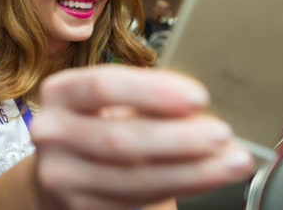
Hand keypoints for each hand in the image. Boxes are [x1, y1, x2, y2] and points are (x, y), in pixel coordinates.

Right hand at [30, 64, 253, 209]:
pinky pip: (136, 201)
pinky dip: (181, 187)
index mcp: (61, 92)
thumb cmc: (97, 121)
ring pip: (132, 179)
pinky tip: (207, 177)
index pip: (104, 86)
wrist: (63, 166)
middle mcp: (52, 133)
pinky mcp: (79, 208)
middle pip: (120, 139)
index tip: (199, 97)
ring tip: (230, 162)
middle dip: (179, 139)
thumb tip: (198, 110)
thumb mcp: (114, 99)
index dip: (153, 91)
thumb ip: (150, 99)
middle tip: (222, 134)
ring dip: (190, 171)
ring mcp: (61, 177)